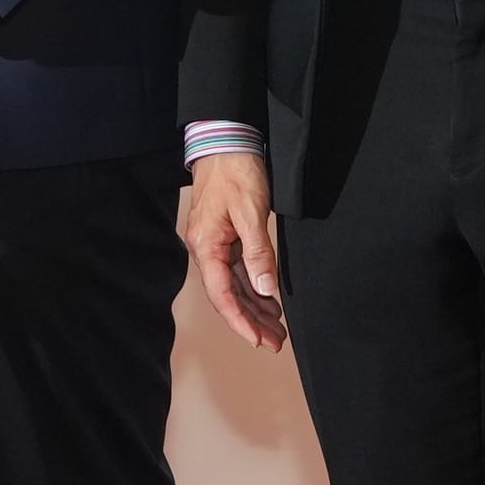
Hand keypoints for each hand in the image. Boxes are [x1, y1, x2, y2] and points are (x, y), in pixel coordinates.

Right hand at [182, 146, 286, 351]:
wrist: (226, 142)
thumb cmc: (236, 172)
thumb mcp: (251, 212)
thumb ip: (258, 252)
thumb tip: (265, 289)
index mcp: (206, 246)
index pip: (222, 295)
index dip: (241, 322)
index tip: (259, 341)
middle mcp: (206, 250)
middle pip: (228, 296)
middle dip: (252, 322)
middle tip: (277, 342)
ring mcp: (215, 245)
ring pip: (234, 287)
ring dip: (255, 308)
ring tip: (278, 328)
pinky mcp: (225, 238)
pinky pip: (238, 272)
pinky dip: (254, 289)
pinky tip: (269, 302)